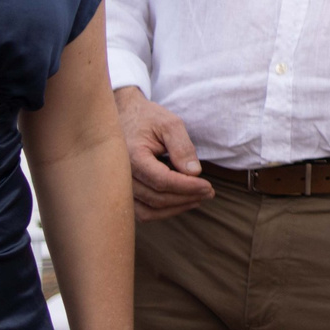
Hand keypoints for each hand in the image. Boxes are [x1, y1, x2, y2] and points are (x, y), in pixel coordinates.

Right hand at [114, 86, 213, 221]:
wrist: (122, 117)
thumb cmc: (146, 118)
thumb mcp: (169, 124)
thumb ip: (182, 147)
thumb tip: (194, 173)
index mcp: (132, 157)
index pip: (162, 181)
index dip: (187, 187)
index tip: (208, 186)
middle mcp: (121, 176)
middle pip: (157, 198)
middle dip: (187, 198)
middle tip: (210, 192)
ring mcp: (119, 188)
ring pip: (149, 211)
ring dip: (176, 208)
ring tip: (199, 198)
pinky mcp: (122, 193)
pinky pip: (142, 212)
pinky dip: (163, 212)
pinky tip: (181, 202)